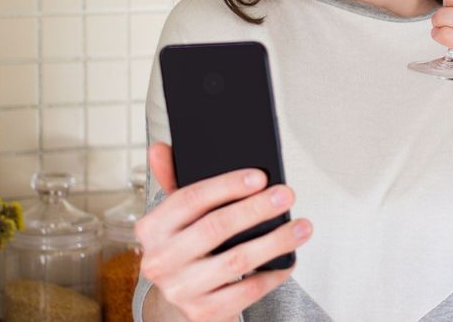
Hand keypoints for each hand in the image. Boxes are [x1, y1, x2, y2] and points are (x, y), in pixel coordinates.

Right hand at [136, 142, 312, 320]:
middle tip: (286, 196)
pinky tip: (287, 260)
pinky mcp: (203, 312)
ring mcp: (181, 289)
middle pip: (215, 228)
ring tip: (301, 227)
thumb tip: (161, 148)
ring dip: (274, 241)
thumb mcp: (175, 215)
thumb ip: (173, 180)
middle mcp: (160, 260)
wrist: (181, 298)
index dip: (226, 185)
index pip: (189, 199)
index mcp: (152, 228)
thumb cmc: (185, 246)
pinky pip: (246, 291)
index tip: (259, 177)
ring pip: (236, 261)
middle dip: (256, 209)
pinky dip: (272, 274)